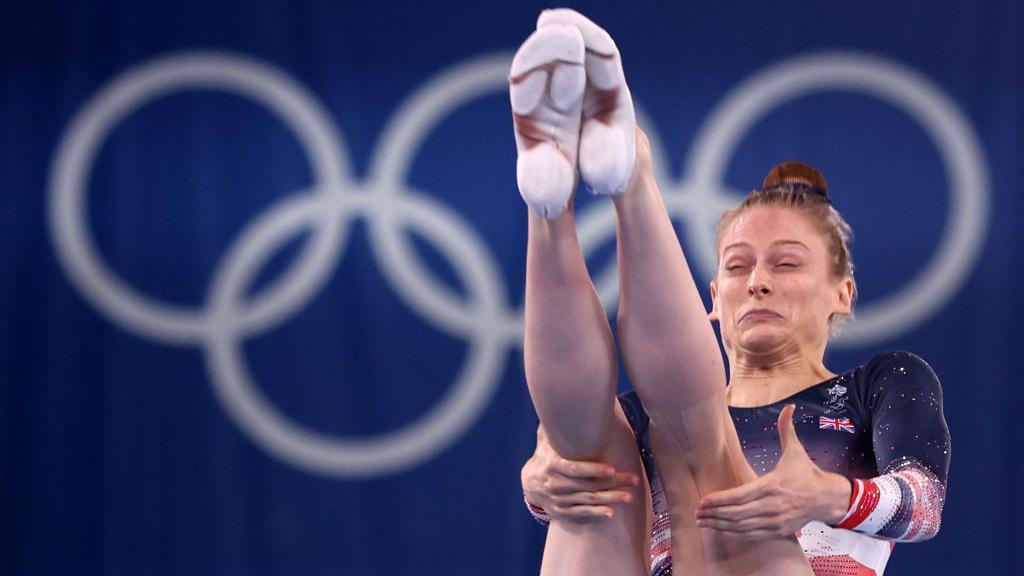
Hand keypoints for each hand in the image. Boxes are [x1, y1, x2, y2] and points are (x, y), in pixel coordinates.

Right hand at [522, 426, 640, 521]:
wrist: (530, 484)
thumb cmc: (545, 458)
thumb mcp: (546, 443)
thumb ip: (553, 428)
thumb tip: (557, 405)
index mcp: (552, 465)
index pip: (575, 469)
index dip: (594, 470)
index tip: (612, 469)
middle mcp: (554, 484)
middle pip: (587, 485)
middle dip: (613, 483)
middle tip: (633, 480)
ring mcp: (558, 500)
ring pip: (588, 500)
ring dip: (610, 499)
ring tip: (629, 496)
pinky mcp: (562, 512)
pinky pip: (581, 513)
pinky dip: (596, 513)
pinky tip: (611, 512)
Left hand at [695, 404, 851, 538]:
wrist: (827, 498)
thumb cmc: (806, 473)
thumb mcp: (796, 451)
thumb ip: (786, 429)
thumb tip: (789, 407)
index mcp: (772, 485)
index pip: (739, 496)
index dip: (719, 500)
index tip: (702, 501)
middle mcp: (772, 506)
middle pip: (736, 514)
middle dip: (714, 515)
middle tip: (696, 513)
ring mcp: (775, 521)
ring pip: (742, 527)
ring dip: (720, 526)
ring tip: (702, 522)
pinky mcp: (778, 532)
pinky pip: (752, 535)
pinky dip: (734, 534)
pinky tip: (720, 530)